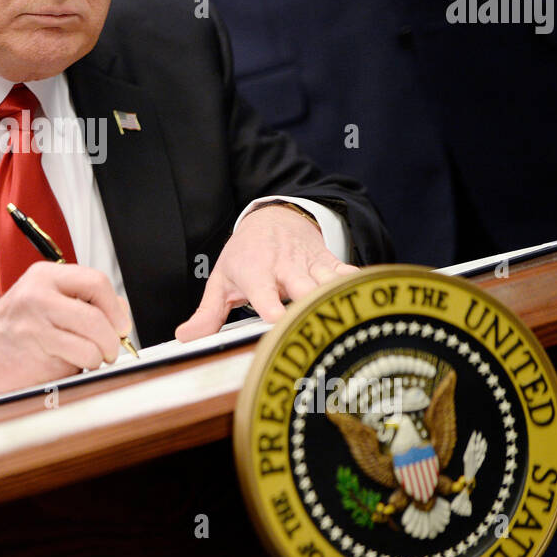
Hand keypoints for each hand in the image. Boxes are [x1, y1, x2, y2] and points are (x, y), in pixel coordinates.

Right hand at [0, 262, 132, 410]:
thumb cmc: (8, 331)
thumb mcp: (41, 301)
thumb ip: (79, 303)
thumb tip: (121, 316)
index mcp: (44, 276)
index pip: (97, 282)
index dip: (115, 308)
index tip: (121, 325)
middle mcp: (39, 295)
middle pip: (98, 316)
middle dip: (112, 339)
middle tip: (110, 349)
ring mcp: (35, 324)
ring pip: (92, 343)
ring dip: (97, 358)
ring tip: (85, 359)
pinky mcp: (35, 354)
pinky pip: (78, 363)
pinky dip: (81, 369)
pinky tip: (65, 365)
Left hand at [175, 204, 357, 340]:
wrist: (275, 218)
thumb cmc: (245, 255)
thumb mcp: (222, 280)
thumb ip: (207, 314)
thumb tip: (185, 339)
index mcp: (256, 272)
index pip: (263, 291)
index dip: (271, 306)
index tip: (277, 320)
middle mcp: (285, 268)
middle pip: (302, 288)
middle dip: (310, 305)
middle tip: (317, 328)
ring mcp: (310, 264)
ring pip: (329, 281)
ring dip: (338, 299)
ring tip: (350, 323)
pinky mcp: (330, 263)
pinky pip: (348, 274)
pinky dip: (358, 286)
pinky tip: (371, 303)